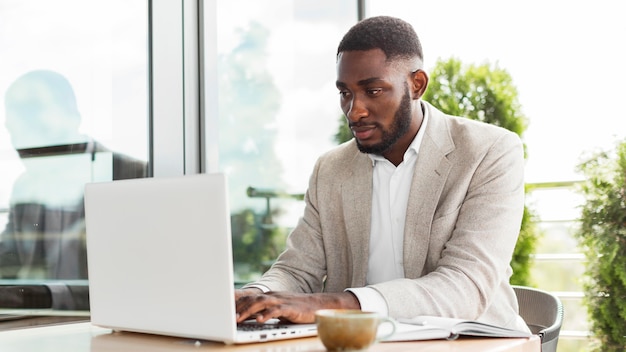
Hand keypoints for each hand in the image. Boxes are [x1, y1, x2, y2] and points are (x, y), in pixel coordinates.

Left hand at [235, 291, 359, 323]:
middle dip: (238, 307)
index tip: (223, 308)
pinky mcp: (290, 308)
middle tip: (226, 316)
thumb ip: (264, 310)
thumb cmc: (297, 308)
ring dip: (248, 310)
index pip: (249, 296)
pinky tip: (259, 320)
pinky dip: (267, 315)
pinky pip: (276, 310)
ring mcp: (282, 300)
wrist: (319, 304)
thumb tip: (248, 316)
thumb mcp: (278, 308)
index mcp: (269, 295)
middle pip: (252, 298)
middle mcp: (273, 295)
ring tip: (238, 319)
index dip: (236, 301)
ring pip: (261, 302)